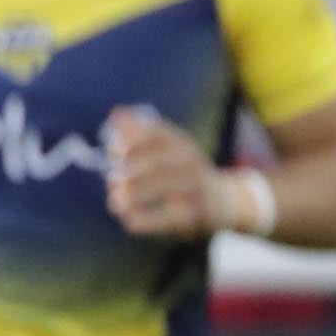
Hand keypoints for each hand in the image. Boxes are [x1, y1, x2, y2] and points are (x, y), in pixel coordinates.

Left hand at [103, 108, 242, 241]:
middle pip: (158, 162)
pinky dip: (148, 220)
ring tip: (115, 202)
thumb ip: (140, 135)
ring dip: (135, 195)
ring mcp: (198, 186)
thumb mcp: (167, 151)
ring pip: (165, 188)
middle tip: (111, 181)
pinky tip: (130, 222)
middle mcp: (191, 161)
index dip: (132, 140)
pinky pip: (172, 217)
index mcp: (180, 143)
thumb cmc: (182, 174)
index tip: (112, 150)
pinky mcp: (199, 212)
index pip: (157, 134)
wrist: (223, 201)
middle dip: (131, 171)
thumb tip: (116, 113)